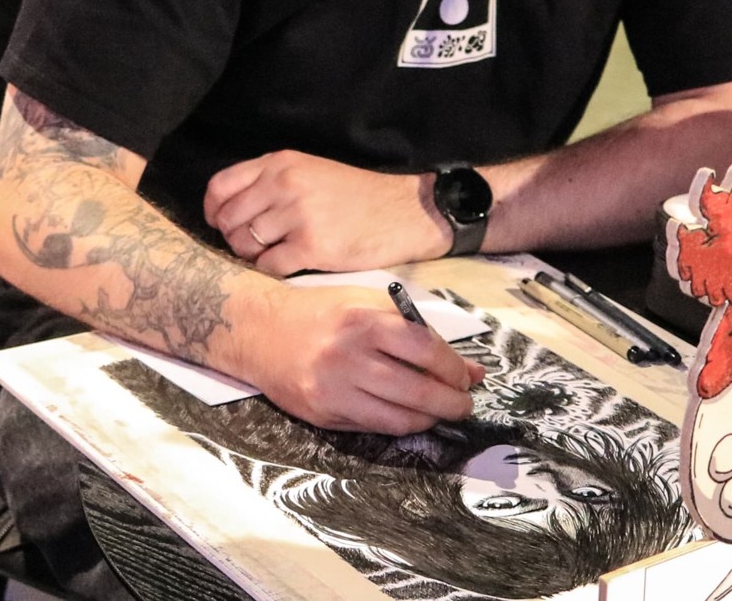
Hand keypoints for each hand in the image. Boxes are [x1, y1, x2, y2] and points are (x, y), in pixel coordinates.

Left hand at [206, 150, 448, 274]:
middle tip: (259, 245)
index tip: (222, 224)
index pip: (220, 186)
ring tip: (281, 253)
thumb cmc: (359, 196)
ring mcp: (298, 215)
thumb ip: (272, 182)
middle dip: (236, 238)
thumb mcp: (313, 171)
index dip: (214, 211)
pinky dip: (276, 270)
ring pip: (245, 245)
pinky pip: (269, 266)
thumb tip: (230, 211)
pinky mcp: (312, 246)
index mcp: (282, 163)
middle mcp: (285, 184)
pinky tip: (296, 263)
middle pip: (229, 220)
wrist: (405, 212)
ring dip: (257, 256)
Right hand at [239, 284, 486, 433]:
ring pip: (397, 418)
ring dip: (429, 420)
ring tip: (442, 413)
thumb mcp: (371, 304)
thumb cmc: (324, 313)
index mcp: (364, 321)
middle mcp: (347, 357)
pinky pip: (373, 427)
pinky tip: (411, 417)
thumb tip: (469, 369)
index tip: (466, 377)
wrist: (262, 331)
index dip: (453, 368)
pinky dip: (399, 425)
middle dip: (450, 403)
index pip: (424, 349)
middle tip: (464, 404)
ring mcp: (333, 389)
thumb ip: (419, 332)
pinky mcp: (322, 414)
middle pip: (416, 390)